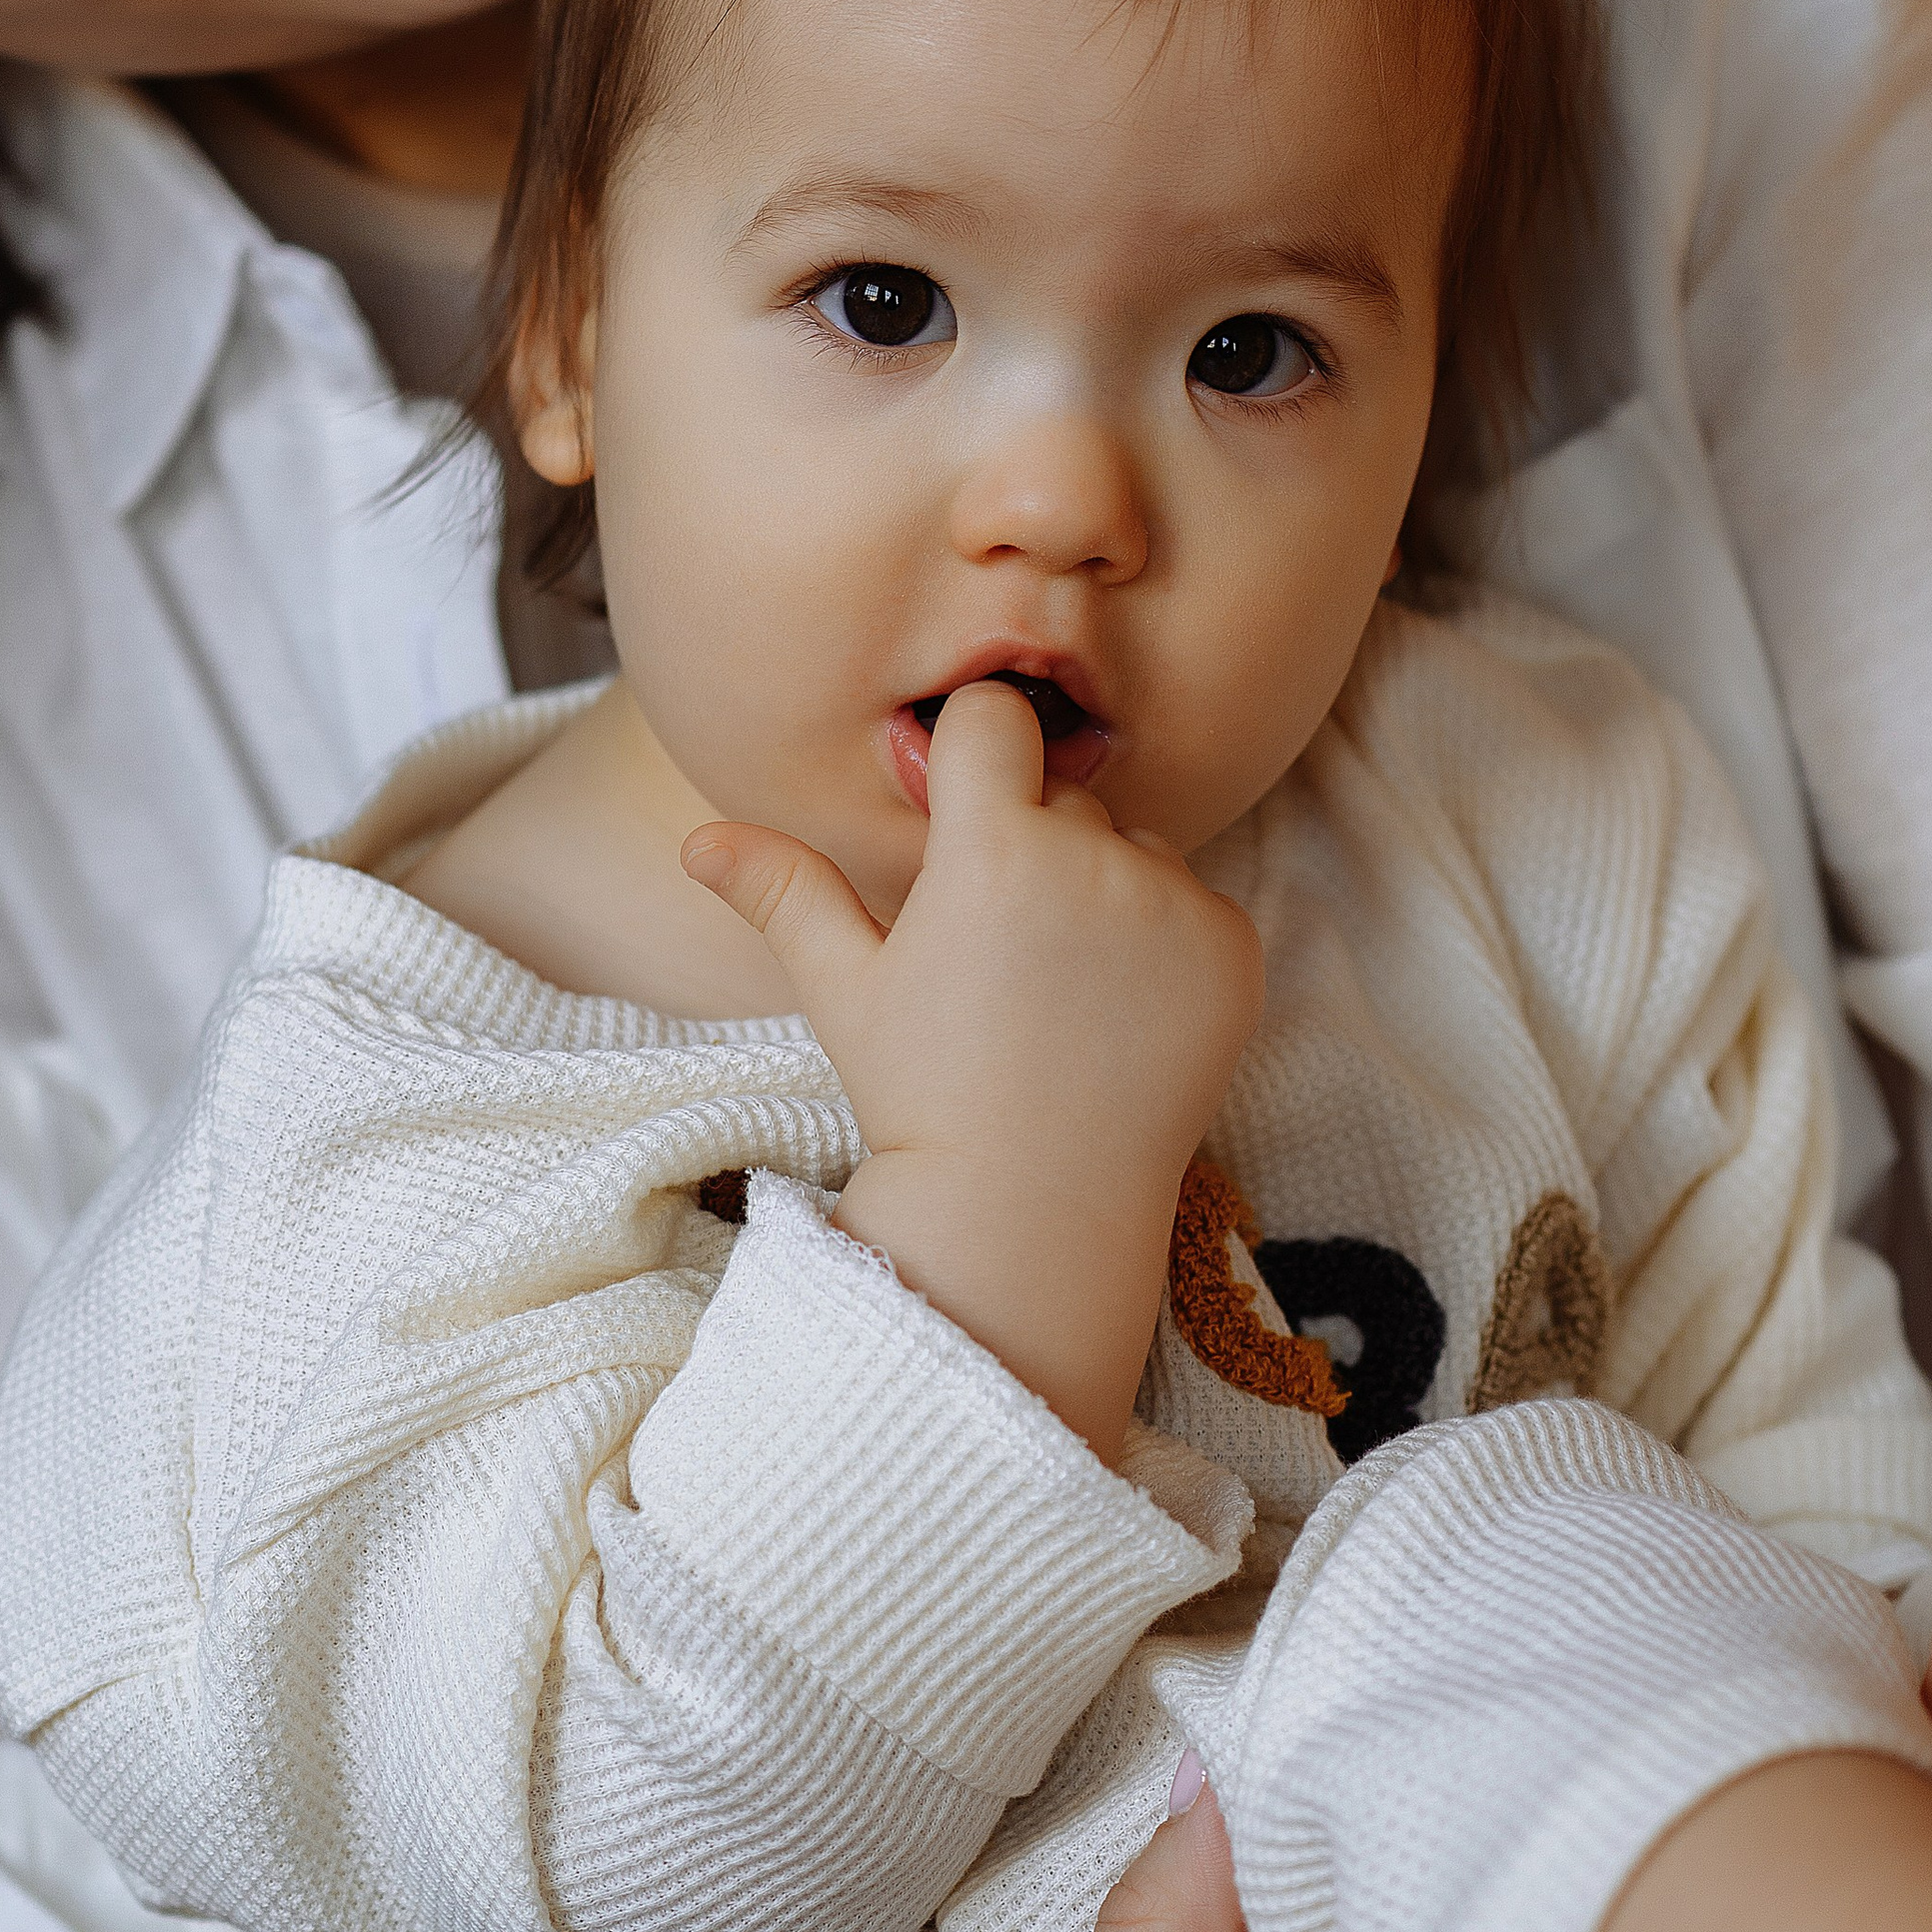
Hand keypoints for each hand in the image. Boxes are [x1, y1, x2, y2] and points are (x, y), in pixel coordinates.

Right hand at [685, 681, 1264, 1461]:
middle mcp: (1095, 859)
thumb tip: (697, 841)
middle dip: (1030, 842)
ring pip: (1132, 846)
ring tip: (1056, 990)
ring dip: (1102, 887)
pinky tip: (1116, 1015)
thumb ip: (784, 892)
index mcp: (991, 847)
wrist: (1033, 1211)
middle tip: (997, 950)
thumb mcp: (844, 988)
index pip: (993, 719)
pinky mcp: (1234, 951)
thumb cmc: (924, 1096)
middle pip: (1061, 794)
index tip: (953, 815)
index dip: (967, 759)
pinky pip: (1195, 903)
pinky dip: (1165, 941)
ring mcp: (1176, 906)